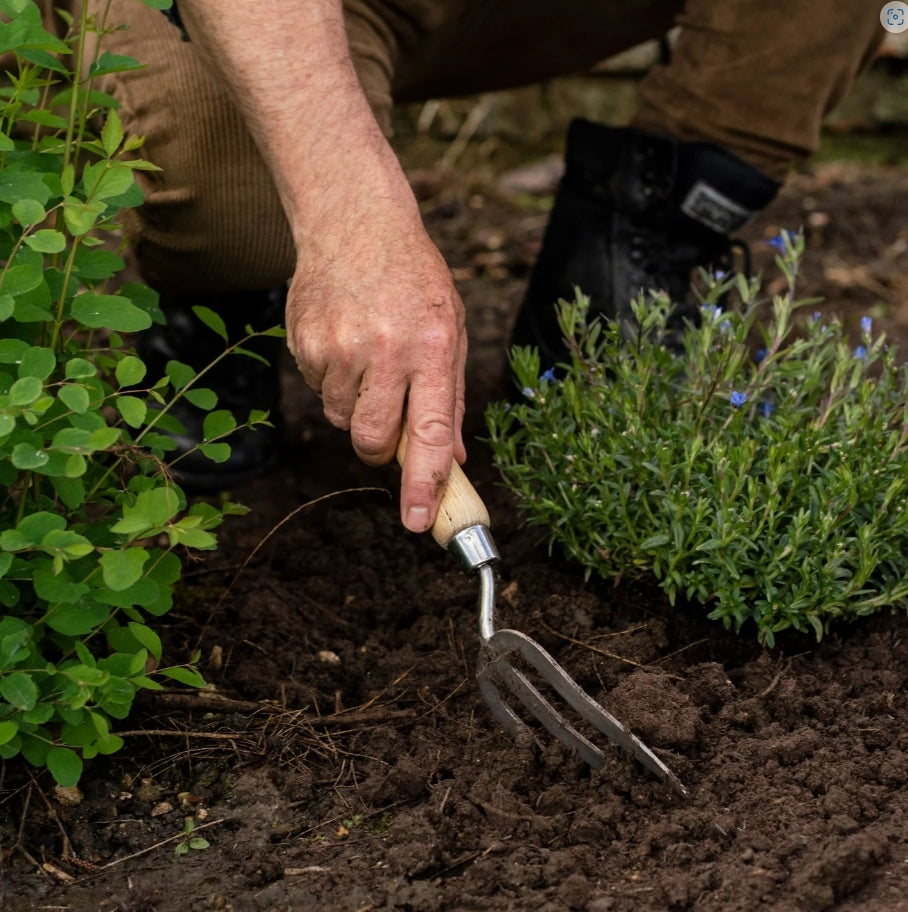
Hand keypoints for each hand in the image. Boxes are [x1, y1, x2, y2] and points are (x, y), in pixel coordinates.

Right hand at [286, 213, 466, 533]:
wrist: (353, 220)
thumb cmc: (412, 278)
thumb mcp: (449, 329)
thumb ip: (449, 397)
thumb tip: (451, 460)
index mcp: (429, 346)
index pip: (427, 431)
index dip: (423, 483)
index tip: (419, 522)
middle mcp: (384, 349)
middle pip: (372, 441)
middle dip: (380, 448)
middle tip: (388, 419)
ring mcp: (338, 346)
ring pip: (342, 418)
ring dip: (357, 405)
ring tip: (368, 355)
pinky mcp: (304, 342)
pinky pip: (318, 390)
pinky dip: (333, 379)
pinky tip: (344, 340)